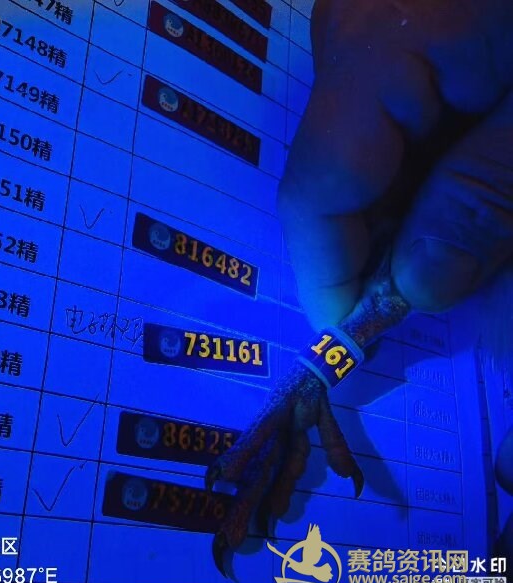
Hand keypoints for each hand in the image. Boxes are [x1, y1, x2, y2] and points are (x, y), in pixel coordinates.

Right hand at [278, 0, 512, 328]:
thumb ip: (484, 199)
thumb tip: (419, 289)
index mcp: (376, 46)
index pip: (315, 189)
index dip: (328, 275)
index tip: (355, 336)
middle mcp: (347, 37)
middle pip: (330, 178)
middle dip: (374, 248)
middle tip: (432, 293)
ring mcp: (365, 30)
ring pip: (356, 156)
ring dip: (401, 212)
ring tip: (460, 238)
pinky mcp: (389, 31)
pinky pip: (381, 122)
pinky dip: (418, 169)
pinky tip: (459, 188)